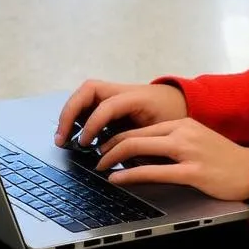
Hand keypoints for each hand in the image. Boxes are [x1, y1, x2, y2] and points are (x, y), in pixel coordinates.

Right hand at [54, 81, 186, 147]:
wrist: (186, 101)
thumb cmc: (176, 117)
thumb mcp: (164, 132)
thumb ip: (141, 142)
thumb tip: (117, 159)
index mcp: (138, 96)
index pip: (107, 105)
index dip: (93, 124)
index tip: (84, 143)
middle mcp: (124, 90)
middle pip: (89, 89)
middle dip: (71, 112)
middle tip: (62, 137)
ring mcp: (117, 92)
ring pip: (86, 94)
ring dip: (70, 113)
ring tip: (63, 137)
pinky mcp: (113, 100)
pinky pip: (90, 102)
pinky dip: (79, 116)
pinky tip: (75, 134)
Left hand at [96, 119, 248, 201]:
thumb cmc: (224, 160)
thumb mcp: (197, 142)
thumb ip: (173, 143)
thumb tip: (142, 152)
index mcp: (183, 124)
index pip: (141, 128)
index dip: (116, 137)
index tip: (103, 147)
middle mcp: (182, 132)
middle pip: (134, 135)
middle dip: (108, 146)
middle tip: (95, 157)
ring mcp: (187, 151)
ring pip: (139, 148)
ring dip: (113, 157)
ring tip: (101, 167)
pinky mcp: (192, 172)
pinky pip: (153, 171)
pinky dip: (130, 174)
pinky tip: (117, 178)